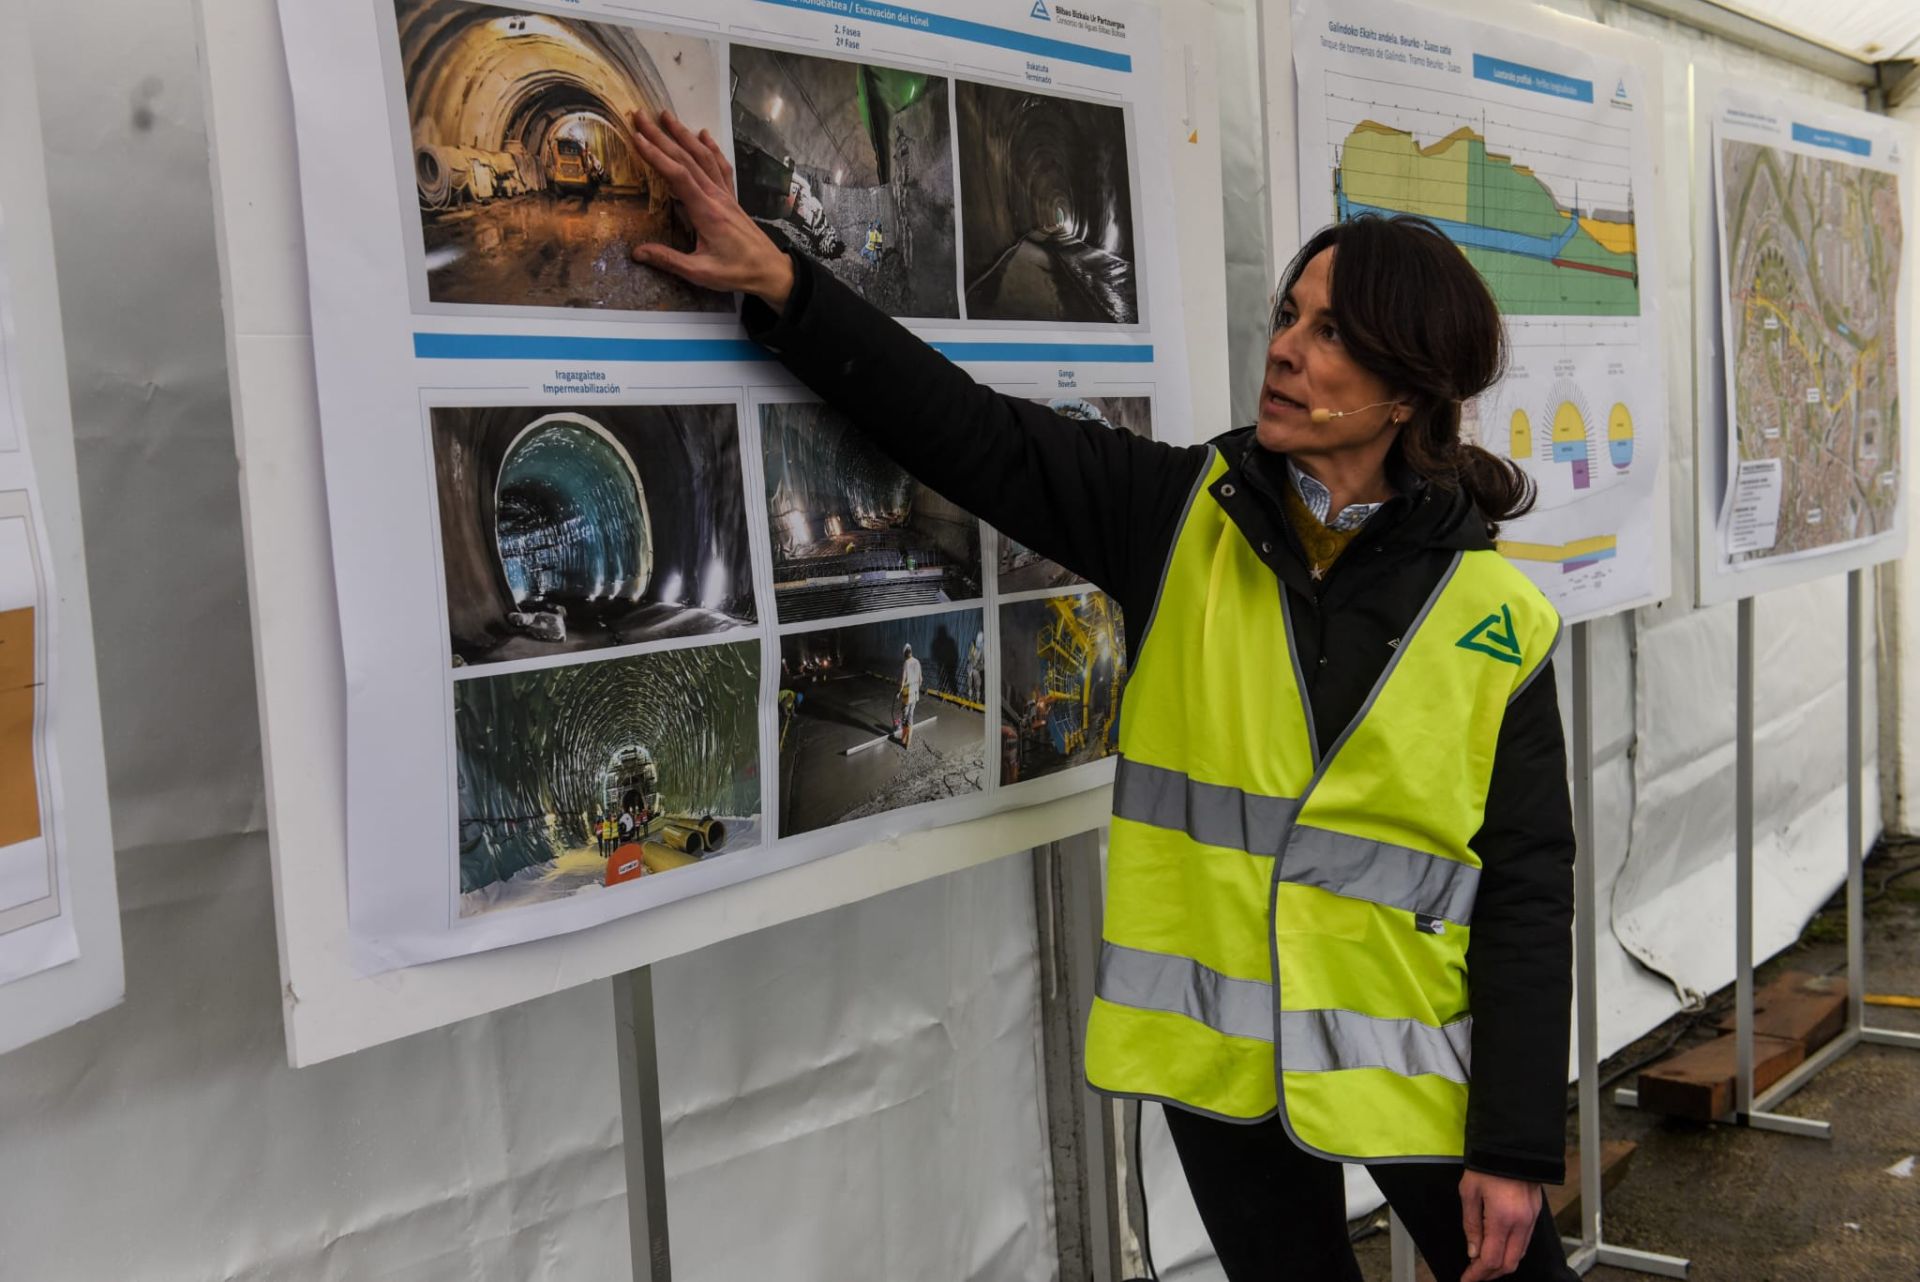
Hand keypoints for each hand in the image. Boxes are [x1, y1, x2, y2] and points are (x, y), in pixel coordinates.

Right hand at [625, 109, 794, 307]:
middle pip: (687, 159)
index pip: (677, 176)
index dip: (656, 155)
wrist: (771, 270)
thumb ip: (668, 260)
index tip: (637, 138)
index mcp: (706, 212)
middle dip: (662, 136)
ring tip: (666, 116)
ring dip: (684, 135)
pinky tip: (703, 134)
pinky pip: (721, 166)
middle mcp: (716, 197)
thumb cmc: (737, 272)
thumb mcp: (700, 273)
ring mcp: (726, 195)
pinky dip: (711, 148)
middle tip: (641, 116)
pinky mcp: (732, 198)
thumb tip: (637, 252)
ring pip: (704, 157)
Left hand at [1458, 1170, 1539, 1280]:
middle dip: (1491, 1274)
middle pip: (1509, 1263)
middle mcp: (1521, 1223)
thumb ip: (1471, 1225)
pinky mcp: (1536, 1214)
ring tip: (1484, 1266)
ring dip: (1502, 1265)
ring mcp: (1531, 1219)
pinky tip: (1499, 1250)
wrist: (1512, 1145)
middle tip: (1474, 1275)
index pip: (1491, 1259)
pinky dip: (1512, 1252)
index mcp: (1502, 1218)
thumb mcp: (1469, 1192)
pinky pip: (1525, 1242)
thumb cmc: (1487, 1165)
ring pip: (1520, 1255)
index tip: (1466, 1279)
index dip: (1477, 1274)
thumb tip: (1473, 1252)